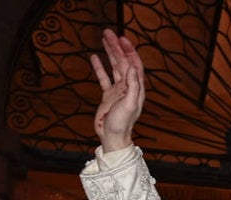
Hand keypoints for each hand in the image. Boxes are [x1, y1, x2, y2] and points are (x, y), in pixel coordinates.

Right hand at [91, 28, 145, 151]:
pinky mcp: (107, 96)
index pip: (134, 64)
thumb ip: (132, 85)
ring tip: (103, 38)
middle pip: (123, 62)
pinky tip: (94, 57)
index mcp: (136, 88)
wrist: (112, 137)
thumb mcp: (129, 104)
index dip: (129, 50)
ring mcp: (117, 90)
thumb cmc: (122, 124)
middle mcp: (128, 87)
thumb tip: (132, 66)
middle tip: (108, 32)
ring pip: (114, 67)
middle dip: (117, 47)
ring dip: (109, 53)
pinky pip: (104, 78)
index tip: (122, 38)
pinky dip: (99, 67)